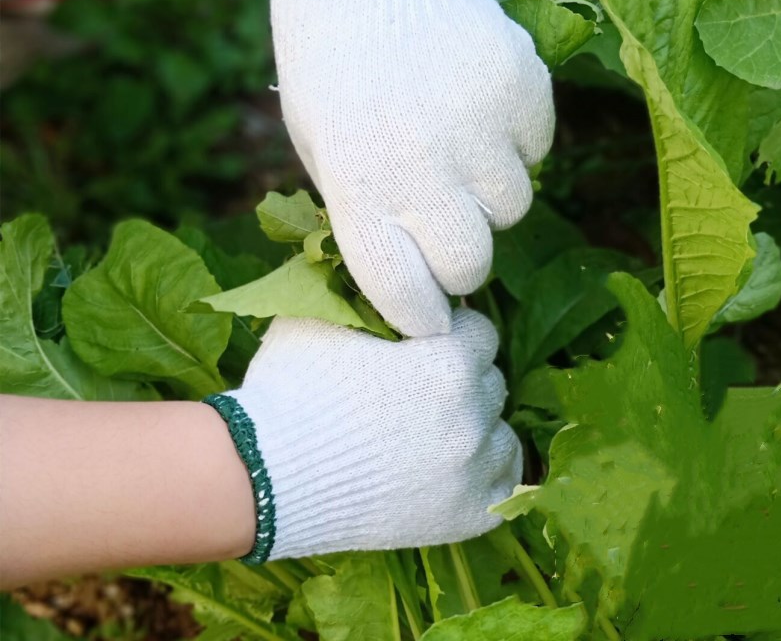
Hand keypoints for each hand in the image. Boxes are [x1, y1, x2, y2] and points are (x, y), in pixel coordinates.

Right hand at [208, 309, 521, 560]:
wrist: (263, 478)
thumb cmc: (290, 390)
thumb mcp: (320, 319)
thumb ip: (367, 296)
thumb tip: (383, 279)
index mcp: (448, 360)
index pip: (481, 332)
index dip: (451, 333)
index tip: (426, 343)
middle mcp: (471, 413)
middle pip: (490, 380)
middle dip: (461, 377)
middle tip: (420, 389)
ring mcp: (470, 469)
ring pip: (499, 432)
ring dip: (474, 426)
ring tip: (431, 431)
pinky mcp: (464, 516)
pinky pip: (502, 484)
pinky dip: (483, 472)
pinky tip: (452, 465)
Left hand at [268, 0, 554, 335]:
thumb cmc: (329, 73)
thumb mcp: (321, 153)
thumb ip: (366, 217)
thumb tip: (416, 272)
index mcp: (356, 183)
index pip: (401, 291)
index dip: (419, 316)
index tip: (429, 318)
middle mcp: (419, 161)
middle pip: (471, 263)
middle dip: (461, 260)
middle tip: (448, 229)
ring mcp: (477, 121)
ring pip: (513, 209)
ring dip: (489, 196)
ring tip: (459, 150)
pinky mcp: (522, 83)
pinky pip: (538, 148)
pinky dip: (515, 142)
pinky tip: (478, 108)